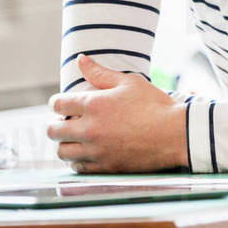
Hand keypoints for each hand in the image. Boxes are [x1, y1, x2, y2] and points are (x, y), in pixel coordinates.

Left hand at [47, 55, 187, 173]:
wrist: (175, 135)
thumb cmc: (154, 105)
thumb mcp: (129, 82)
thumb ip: (100, 73)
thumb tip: (81, 59)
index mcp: (93, 105)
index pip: (57, 104)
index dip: (56, 102)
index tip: (62, 104)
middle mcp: (89, 129)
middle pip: (53, 130)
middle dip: (55, 124)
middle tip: (64, 122)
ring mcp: (96, 151)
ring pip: (62, 152)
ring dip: (64, 143)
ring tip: (74, 139)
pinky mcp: (105, 167)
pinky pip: (78, 167)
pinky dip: (78, 160)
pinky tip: (86, 153)